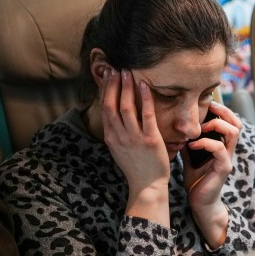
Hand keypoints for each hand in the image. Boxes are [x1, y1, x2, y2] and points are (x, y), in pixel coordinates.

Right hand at [100, 69, 169, 224]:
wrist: (147, 186)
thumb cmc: (136, 166)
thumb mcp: (119, 149)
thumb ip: (116, 131)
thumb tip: (115, 113)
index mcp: (111, 137)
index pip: (104, 109)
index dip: (105, 91)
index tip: (109, 76)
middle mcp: (119, 136)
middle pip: (111, 105)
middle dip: (113, 85)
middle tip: (117, 69)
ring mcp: (134, 138)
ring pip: (126, 107)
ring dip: (126, 87)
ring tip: (128, 72)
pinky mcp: (150, 140)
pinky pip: (146, 115)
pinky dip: (144, 98)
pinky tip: (144, 86)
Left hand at [183, 101, 242, 247]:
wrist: (199, 202)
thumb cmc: (196, 178)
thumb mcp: (190, 154)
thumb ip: (188, 139)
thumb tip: (176, 123)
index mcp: (222, 144)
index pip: (229, 120)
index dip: (220, 109)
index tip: (203, 104)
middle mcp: (228, 149)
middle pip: (237, 122)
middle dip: (223, 111)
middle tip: (207, 108)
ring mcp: (228, 158)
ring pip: (233, 132)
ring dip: (216, 125)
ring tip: (200, 127)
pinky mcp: (224, 168)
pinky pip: (220, 149)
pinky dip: (206, 142)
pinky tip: (192, 145)